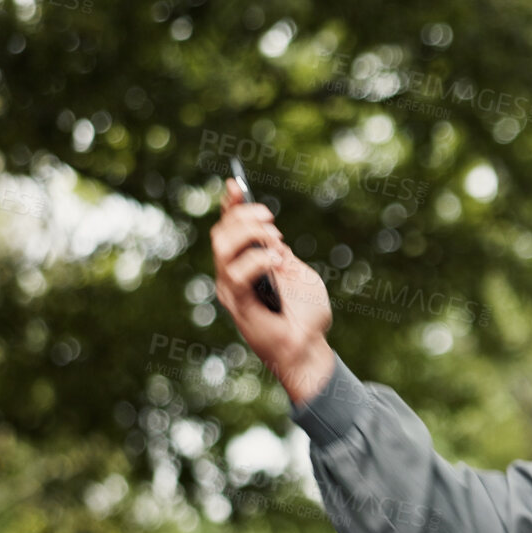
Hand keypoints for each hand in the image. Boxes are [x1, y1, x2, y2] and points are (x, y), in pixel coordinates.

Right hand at [210, 181, 334, 403]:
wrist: (309, 348)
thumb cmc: (307, 315)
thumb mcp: (298, 273)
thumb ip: (280, 254)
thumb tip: (268, 237)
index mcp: (246, 263)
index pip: (230, 229)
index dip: (230, 205)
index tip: (235, 183)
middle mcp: (232, 274)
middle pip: (222, 232)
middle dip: (243, 216)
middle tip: (270, 218)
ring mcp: (232, 289)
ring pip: (222, 247)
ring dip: (249, 233)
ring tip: (276, 237)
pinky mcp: (238, 304)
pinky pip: (237, 274)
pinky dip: (256, 260)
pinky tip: (276, 258)